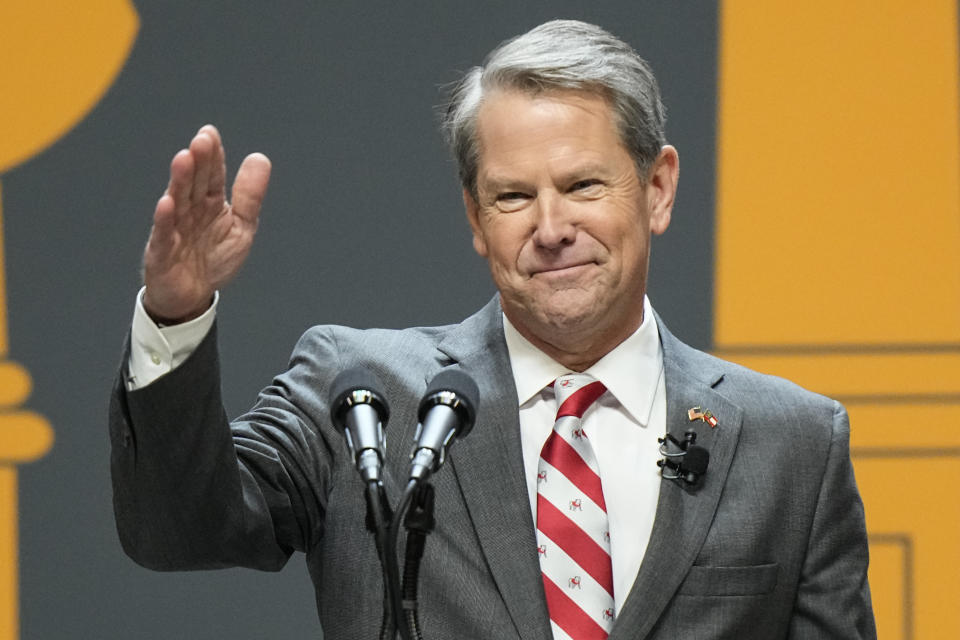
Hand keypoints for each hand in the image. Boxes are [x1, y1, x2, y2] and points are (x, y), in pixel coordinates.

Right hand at [142, 125, 270, 322]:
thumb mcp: (241, 227)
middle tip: (201, 141)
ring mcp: (174, 229)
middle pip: (194, 183)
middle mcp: (190, 211)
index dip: (212, 156)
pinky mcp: (162, 252)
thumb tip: (260, 158)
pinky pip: (163, 234)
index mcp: (210, 204)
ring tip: (184, 160)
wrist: (192, 296)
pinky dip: (164, 219)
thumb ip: (250, 196)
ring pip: (177, 201)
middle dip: (198, 162)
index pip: (212, 175)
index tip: (210, 133)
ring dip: (180, 181)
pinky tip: (167, 203)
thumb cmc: (213, 259)